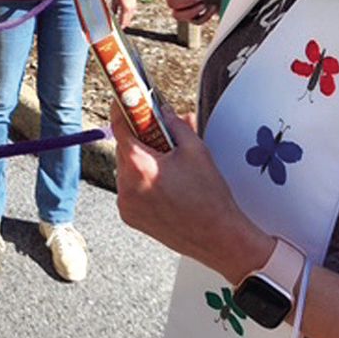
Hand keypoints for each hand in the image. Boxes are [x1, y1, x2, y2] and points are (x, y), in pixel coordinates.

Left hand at [110, 102, 272, 284]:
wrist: (219, 238)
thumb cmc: (210, 197)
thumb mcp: (196, 151)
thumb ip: (176, 125)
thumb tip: (164, 111)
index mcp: (139, 166)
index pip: (120, 127)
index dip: (122, 109)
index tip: (124, 99)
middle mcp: (126, 186)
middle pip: (123, 148)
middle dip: (139, 138)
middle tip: (158, 134)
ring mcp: (125, 204)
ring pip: (125, 169)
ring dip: (140, 162)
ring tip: (166, 165)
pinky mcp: (129, 217)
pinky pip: (128, 189)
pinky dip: (139, 182)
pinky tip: (163, 185)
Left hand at [111, 0, 136, 28]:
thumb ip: (113, 8)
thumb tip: (113, 14)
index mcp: (126, 9)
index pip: (123, 22)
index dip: (119, 27)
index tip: (116, 31)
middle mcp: (131, 9)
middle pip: (127, 20)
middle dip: (123, 25)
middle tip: (118, 29)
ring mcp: (134, 5)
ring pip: (129, 16)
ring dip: (125, 19)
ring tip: (120, 23)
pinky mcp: (134, 2)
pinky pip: (130, 11)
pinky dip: (126, 14)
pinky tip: (123, 14)